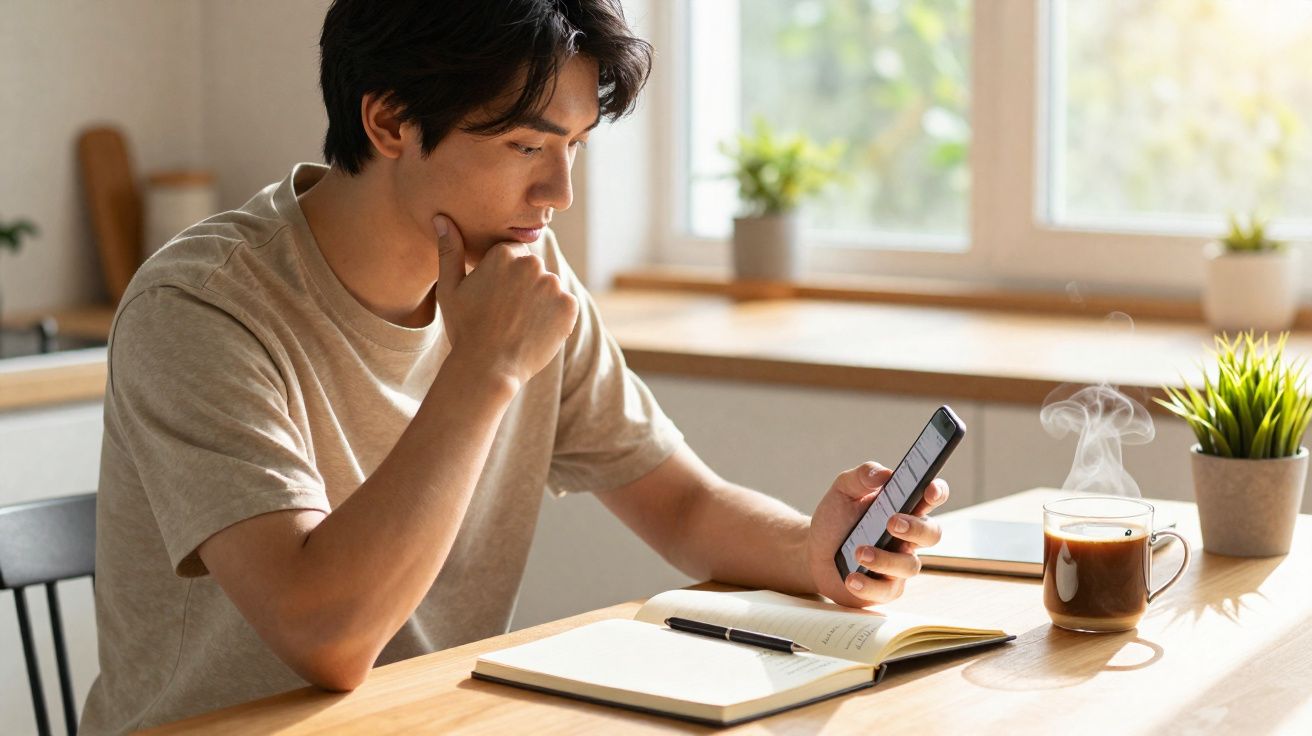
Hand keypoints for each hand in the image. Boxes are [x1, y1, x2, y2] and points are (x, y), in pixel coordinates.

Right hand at [433, 215, 578, 388]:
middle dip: (524, 287)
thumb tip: (441, 218)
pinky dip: (555, 318)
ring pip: (549, 288)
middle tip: (506, 314)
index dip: (503, 277)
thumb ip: (449, 251)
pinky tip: (535, 332)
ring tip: (519, 325)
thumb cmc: (465, 328)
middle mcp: (532, 264)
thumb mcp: (450, 289)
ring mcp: (553, 285)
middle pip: (533, 270)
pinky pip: (564, 306)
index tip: (494, 298)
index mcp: (504, 254)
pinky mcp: (569, 306)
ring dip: (540, 302)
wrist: (489, 369)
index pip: (512, 255)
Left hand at [806, 462, 948, 607]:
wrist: (814, 552)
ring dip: (885, 559)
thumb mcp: (842, 492)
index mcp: (903, 508)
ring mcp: (898, 564)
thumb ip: (861, 477)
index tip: (930, 488)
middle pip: (931, 534)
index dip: (937, 492)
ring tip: (858, 551)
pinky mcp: (885, 589)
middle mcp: (907, 537)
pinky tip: (851, 578)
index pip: (930, 497)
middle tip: (892, 522)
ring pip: (909, 566)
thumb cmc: (836, 519)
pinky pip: (885, 591)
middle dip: (915, 528)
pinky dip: (868, 585)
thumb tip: (882, 473)